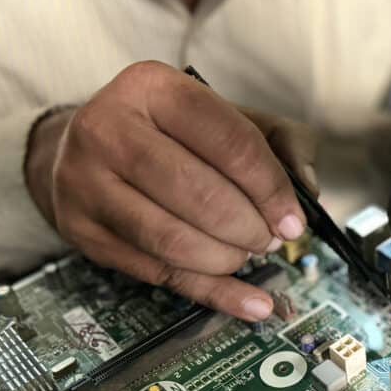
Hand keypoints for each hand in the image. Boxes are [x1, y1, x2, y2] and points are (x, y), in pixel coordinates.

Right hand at [25, 61, 316, 319]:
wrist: (90, 147)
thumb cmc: (174, 132)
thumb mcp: (231, 115)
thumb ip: (284, 141)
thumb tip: (307, 191)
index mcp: (153, 88)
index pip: (229, 142)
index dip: (270, 188)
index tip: (293, 220)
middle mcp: (108, 130)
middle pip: (199, 195)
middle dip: (248, 227)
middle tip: (269, 239)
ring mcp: (86, 184)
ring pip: (173, 241)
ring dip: (227, 260)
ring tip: (248, 254)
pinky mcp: (83, 232)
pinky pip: (158, 274)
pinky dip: (214, 294)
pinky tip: (251, 302)